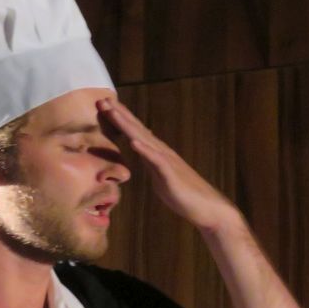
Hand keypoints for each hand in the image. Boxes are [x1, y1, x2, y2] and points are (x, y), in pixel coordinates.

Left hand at [97, 97, 236, 231]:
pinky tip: (134, 142)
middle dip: (119, 115)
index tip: (104, 105)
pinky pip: (157, 161)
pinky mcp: (170, 175)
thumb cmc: (182, 193)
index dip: (119, 118)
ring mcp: (166, 161)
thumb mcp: (159, 175)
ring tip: (114, 113)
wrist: (205, 207)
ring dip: (128, 126)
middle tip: (102, 100)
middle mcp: (161, 151)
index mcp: (155, 152)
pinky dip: (145, 151)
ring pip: (144, 140)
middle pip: (136, 130)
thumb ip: (150, 161)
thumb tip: (141, 151)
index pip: (134, 132)